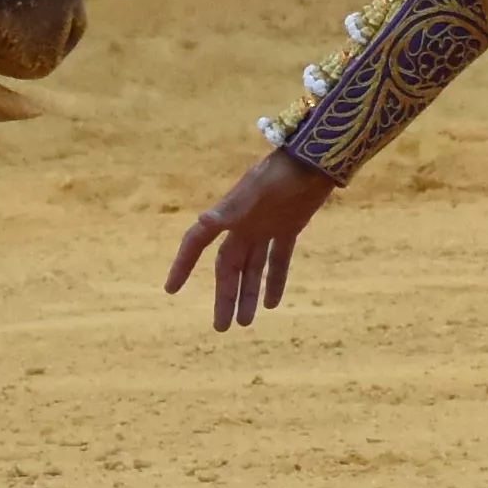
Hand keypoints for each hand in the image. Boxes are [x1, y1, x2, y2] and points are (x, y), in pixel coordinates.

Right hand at [169, 145, 334, 330]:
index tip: (171, 289)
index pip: (197, 243)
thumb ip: (232, 211)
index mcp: (229, 216)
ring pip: (252, 268)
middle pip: (228, 267)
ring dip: (248, 294)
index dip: (182, 265)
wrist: (315, 159)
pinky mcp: (288, 227)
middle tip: (221, 327)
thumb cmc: (282, 174)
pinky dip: (275, 280)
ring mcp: (265, 227)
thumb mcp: (256, 193)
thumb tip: (204, 222)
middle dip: (224, 296)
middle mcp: (243, 224)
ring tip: (245, 323)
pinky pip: (278, 259)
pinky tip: (272, 304)